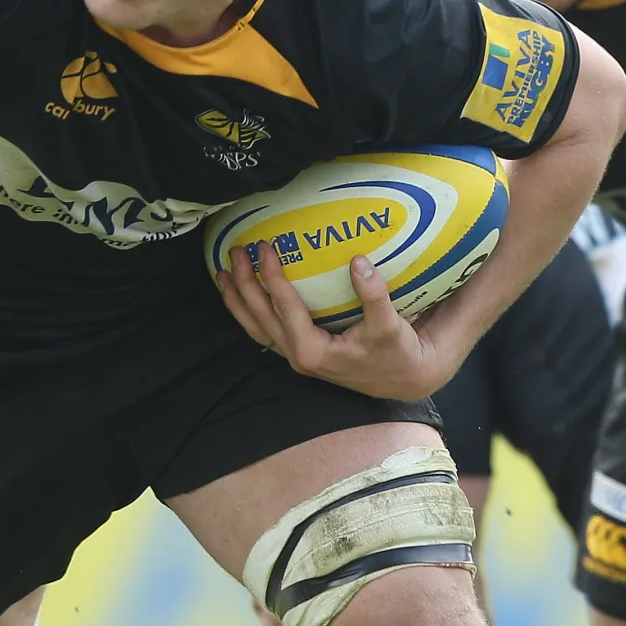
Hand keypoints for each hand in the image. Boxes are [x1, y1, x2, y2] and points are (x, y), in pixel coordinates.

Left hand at [216, 242, 458, 401]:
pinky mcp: (298, 350)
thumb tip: (358, 262)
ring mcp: (295, 354)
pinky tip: (241, 291)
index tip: (265, 248)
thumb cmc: (395, 351)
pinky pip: (265, 330)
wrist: (401, 377)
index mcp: (313, 350)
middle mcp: (298, 355)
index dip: (272, 277)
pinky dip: (248, 311)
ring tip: (223, 272)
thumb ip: (374, 296)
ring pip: (256, 327)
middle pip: (260, 317)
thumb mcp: (389, 325)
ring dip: (238, 299)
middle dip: (245, 284)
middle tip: (236, 251)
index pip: (285, 309)